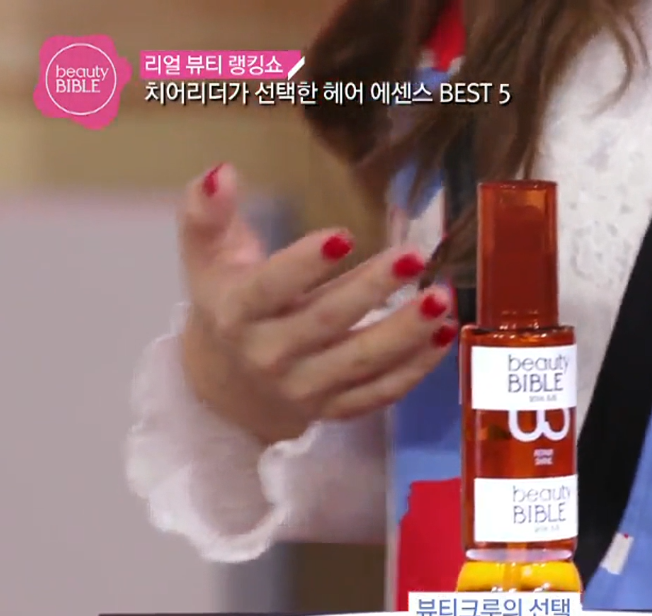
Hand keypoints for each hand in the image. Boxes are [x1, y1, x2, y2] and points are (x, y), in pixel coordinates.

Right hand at [178, 163, 457, 442]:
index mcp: (238, 312)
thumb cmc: (226, 304)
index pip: (271, 288)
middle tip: (416, 256)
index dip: (305, 264)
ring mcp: (305, 388)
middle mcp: (270, 355)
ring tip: (441, 298)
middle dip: (373, 288)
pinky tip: (445, 336)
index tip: (345, 235)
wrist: (226, 389)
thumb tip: (221, 171)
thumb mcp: (206, 257)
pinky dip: (415, 369)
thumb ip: (207, 213)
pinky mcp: (335, 409)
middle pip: (327, 321)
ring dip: (406, 332)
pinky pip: (379, 392)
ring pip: (361, 362)